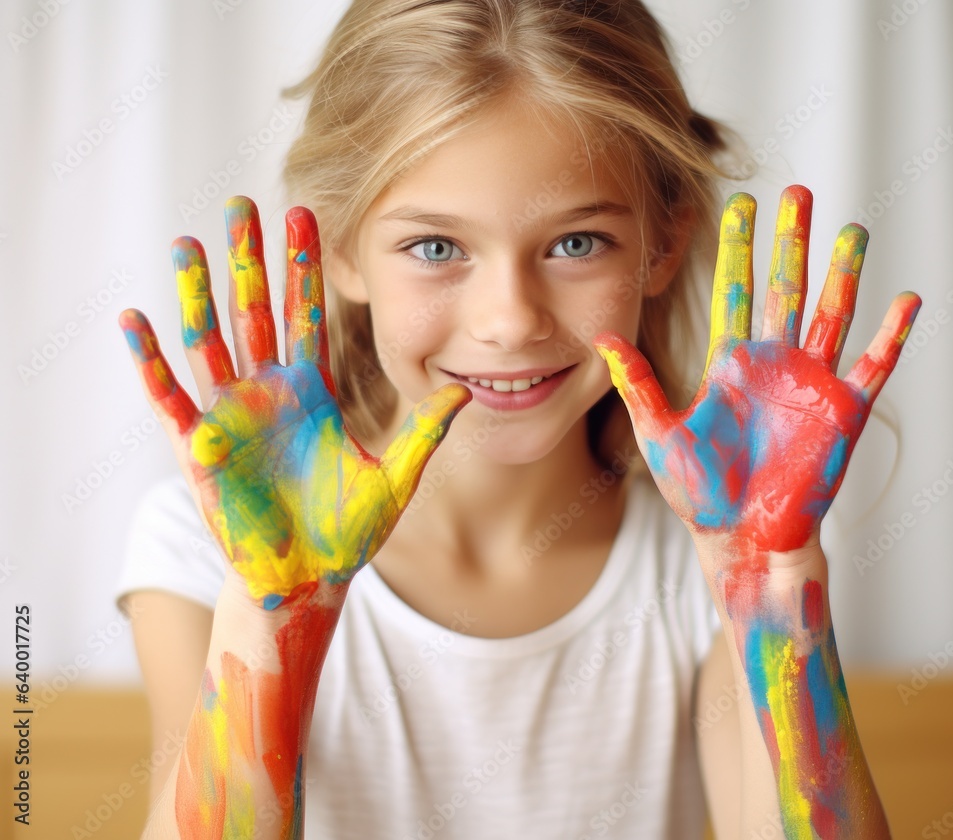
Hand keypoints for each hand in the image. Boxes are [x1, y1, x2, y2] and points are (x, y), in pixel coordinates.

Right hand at [120, 197, 469, 607]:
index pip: (309, 316)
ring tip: (188, 243)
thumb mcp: (396, 476)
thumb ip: (425, 432)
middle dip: (250, 259)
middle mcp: (270, 393)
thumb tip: (465, 390)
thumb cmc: (348, 531)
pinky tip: (135, 319)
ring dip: (198, 293)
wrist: (308, 577)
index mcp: (313, 392)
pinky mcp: (200, 448)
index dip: (306, 269)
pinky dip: (151, 361)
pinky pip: (170, 397)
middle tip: (242, 203)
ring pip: (211, 341)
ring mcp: (232, 415)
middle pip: (256, 311)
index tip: (305, 217)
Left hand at [595, 186, 919, 558]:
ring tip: (852, 229)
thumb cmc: (699, 493)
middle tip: (798, 193)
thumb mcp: (658, 432)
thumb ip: (635, 383)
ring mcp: (810, 384)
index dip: (737, 247)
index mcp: (730, 363)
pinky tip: (905, 300)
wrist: (740, 538)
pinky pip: (872, 366)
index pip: (734, 290)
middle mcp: (773, 363)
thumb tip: (601, 338)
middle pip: (785, 288)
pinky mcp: (841, 413)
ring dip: (844, 272)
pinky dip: (890, 335)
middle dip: (791, 241)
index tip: (739, 203)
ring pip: (832, 314)